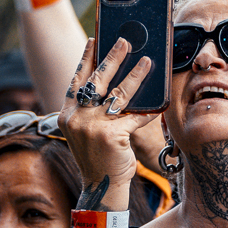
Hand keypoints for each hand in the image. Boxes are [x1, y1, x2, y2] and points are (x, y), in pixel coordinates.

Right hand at [60, 38, 158, 189]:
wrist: (101, 186)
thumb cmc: (97, 157)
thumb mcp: (85, 131)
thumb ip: (91, 110)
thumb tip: (113, 83)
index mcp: (67, 114)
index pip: (77, 80)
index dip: (86, 59)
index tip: (94, 40)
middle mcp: (77, 118)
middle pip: (98, 80)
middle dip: (112, 57)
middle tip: (123, 41)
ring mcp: (93, 126)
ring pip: (119, 94)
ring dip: (135, 75)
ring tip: (146, 60)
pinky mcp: (112, 136)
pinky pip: (136, 117)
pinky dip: (150, 110)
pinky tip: (160, 101)